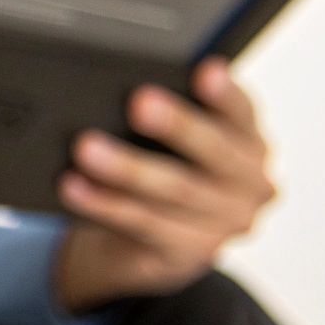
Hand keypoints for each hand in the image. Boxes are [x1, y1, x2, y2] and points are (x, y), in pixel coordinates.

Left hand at [53, 57, 278, 312]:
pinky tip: (74, 187)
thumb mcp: (174, 141)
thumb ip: (167, 113)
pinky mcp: (189, 254)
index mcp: (249, 143)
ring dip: (126, 168)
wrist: (150, 244)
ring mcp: (224, 225)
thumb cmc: (162, 168)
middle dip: (177, 125)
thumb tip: (125, 83)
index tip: (207, 70)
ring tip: (86, 147)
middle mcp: (249, 185)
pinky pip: (144, 224)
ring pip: (175, 191)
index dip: (225, 93)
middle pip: (214, 153)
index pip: (241, 112)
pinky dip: (105, 204)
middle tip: (139, 102)